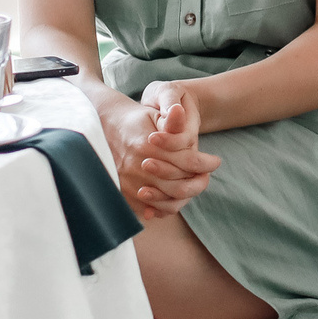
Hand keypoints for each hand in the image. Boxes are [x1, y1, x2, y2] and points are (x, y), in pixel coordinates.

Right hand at [100, 89, 222, 223]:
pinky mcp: (125, 194)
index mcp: (148, 147)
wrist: (102, 129)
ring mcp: (130, 184)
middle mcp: (138, 168)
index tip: (216, 161)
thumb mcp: (152, 115)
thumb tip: (180, 109)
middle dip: (200, 182)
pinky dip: (167, 205)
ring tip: (193, 185)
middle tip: (206, 175)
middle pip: (180, 186)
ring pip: (168, 202)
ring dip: (186, 196)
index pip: (188, 162)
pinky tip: (175, 195)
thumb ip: (169, 120)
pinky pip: (152, 209)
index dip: (207, 163)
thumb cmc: (134, 120)